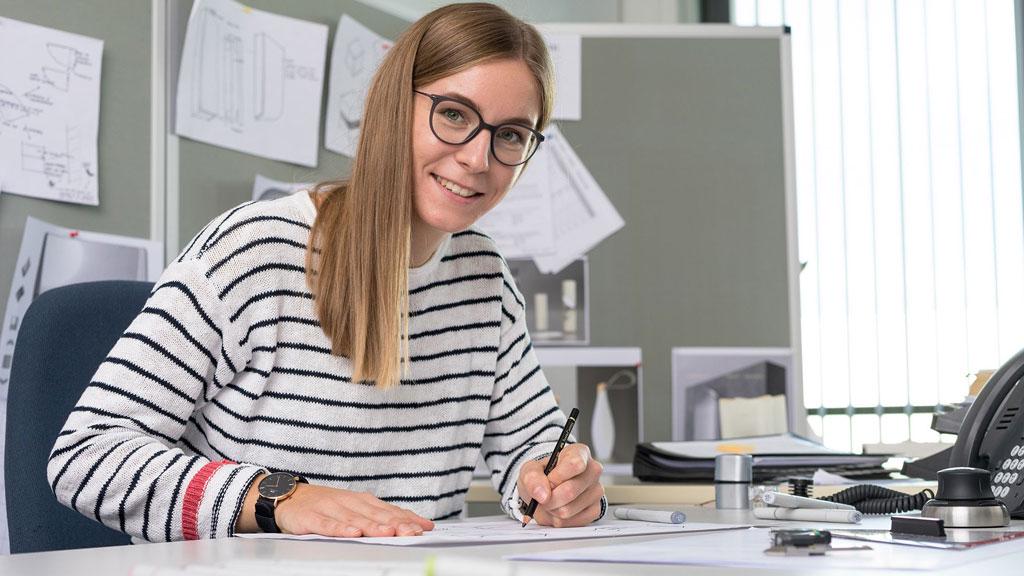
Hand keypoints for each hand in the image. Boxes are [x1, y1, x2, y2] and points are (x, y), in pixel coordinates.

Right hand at [239, 476, 433, 536]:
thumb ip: (378, 516)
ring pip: (355, 519)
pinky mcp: (311, 518)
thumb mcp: (353, 508)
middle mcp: (349, 502)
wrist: (288, 496)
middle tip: (413, 532)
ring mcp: (330, 509)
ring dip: (373, 526)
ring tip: (389, 533)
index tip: (424, 528)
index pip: (389, 510)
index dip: (407, 519)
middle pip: (376, 515)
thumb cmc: (326, 505)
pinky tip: (352, 533)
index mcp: (362, 501)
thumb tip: (409, 525)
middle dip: (396, 524)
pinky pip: (327, 525)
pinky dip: (340, 529)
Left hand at [517, 443, 604, 526]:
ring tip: (551, 502)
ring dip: (552, 511)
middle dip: (549, 498)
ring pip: (568, 510)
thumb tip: (542, 494)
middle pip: (570, 491)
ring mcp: (596, 491)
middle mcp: (592, 471)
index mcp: (579, 453)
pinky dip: (559, 520)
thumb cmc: (543, 475)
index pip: (575, 464)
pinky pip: (572, 523)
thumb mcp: (530, 470)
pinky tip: (559, 509)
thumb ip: (532, 478)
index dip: (556, 477)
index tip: (548, 481)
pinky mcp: (595, 510)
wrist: (547, 488)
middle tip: (543, 496)